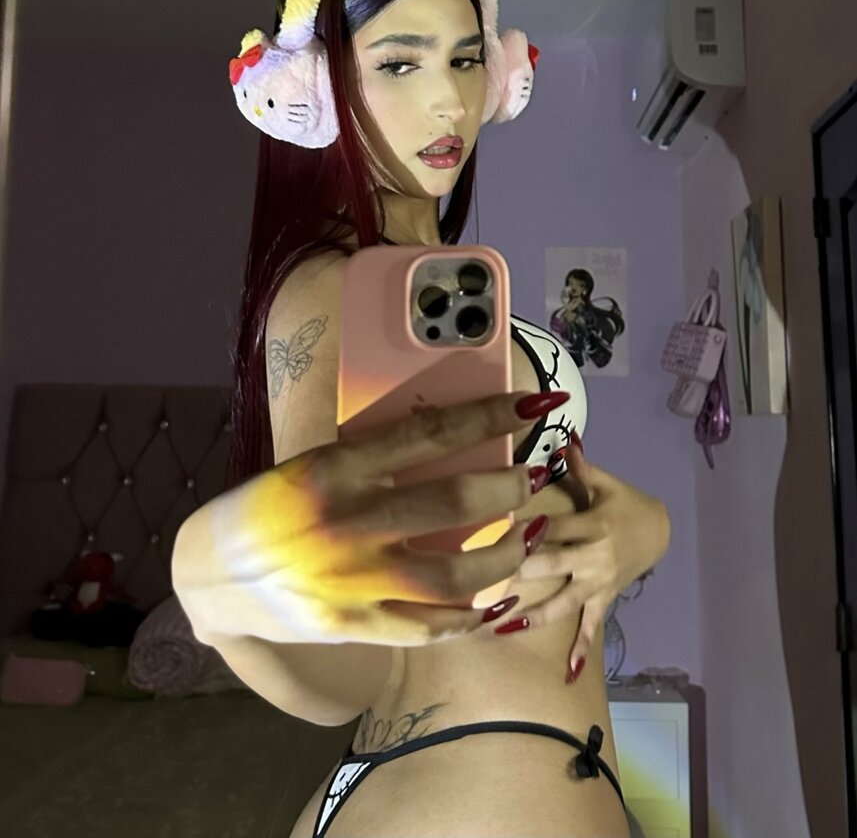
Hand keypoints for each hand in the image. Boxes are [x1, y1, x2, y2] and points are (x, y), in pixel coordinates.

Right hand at [173, 390, 567, 649]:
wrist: (209, 573)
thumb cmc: (269, 507)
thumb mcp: (314, 466)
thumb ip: (374, 461)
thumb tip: (454, 447)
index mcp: (337, 467)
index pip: (431, 432)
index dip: (490, 416)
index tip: (533, 406)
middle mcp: (348, 521)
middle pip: (455, 502)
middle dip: (509, 489)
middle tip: (528, 480)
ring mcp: (352, 580)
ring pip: (456, 576)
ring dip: (505, 555)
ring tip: (524, 540)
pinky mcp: (352, 626)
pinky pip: (429, 627)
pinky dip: (470, 616)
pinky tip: (491, 600)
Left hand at [499, 436, 670, 680]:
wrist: (660, 532)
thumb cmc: (625, 503)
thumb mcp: (606, 483)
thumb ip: (580, 466)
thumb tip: (562, 439)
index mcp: (592, 525)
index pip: (553, 526)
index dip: (525, 528)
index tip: (492, 532)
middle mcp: (593, 557)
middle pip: (552, 564)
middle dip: (519, 573)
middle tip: (482, 581)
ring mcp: (597, 583)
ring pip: (563, 602)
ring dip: (534, 615)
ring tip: (501, 624)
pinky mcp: (602, 599)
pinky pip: (590, 626)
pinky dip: (580, 650)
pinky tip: (567, 674)